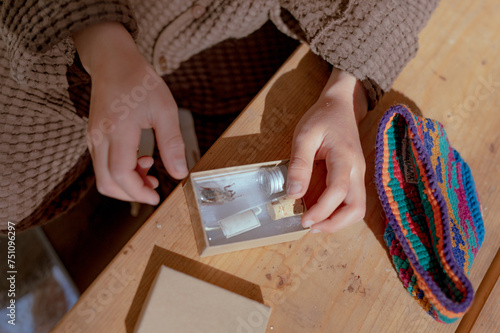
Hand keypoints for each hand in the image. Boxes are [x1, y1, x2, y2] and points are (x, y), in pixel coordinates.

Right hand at [73, 22, 187, 204]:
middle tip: (155, 187)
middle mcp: (98, 137)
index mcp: (117, 130)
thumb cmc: (140, 81)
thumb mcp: (165, 109)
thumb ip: (172, 143)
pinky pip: (103, 165)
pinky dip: (120, 172)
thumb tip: (180, 173)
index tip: (157, 197)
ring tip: (151, 168)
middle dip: (132, 193)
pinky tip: (140, 159)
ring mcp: (93, 138)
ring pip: (103, 177)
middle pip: (107, 183)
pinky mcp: (94, 137)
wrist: (113, 61)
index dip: (138, 192)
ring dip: (127, 182)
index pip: (121, 175)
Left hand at [286, 68, 367, 232]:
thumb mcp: (304, 136)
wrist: (342, 106)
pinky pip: (353, 201)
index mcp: (345, 158)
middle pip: (357, 207)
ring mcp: (359, 174)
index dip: (322, 210)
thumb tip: (293, 194)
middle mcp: (357, 169)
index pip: (338, 191)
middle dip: (335, 224)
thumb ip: (299, 164)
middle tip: (310, 227)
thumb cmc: (322, 118)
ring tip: (315, 223)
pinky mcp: (355, 176)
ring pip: (358, 208)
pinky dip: (339, 212)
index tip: (304, 220)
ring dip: (338, 221)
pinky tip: (321, 212)